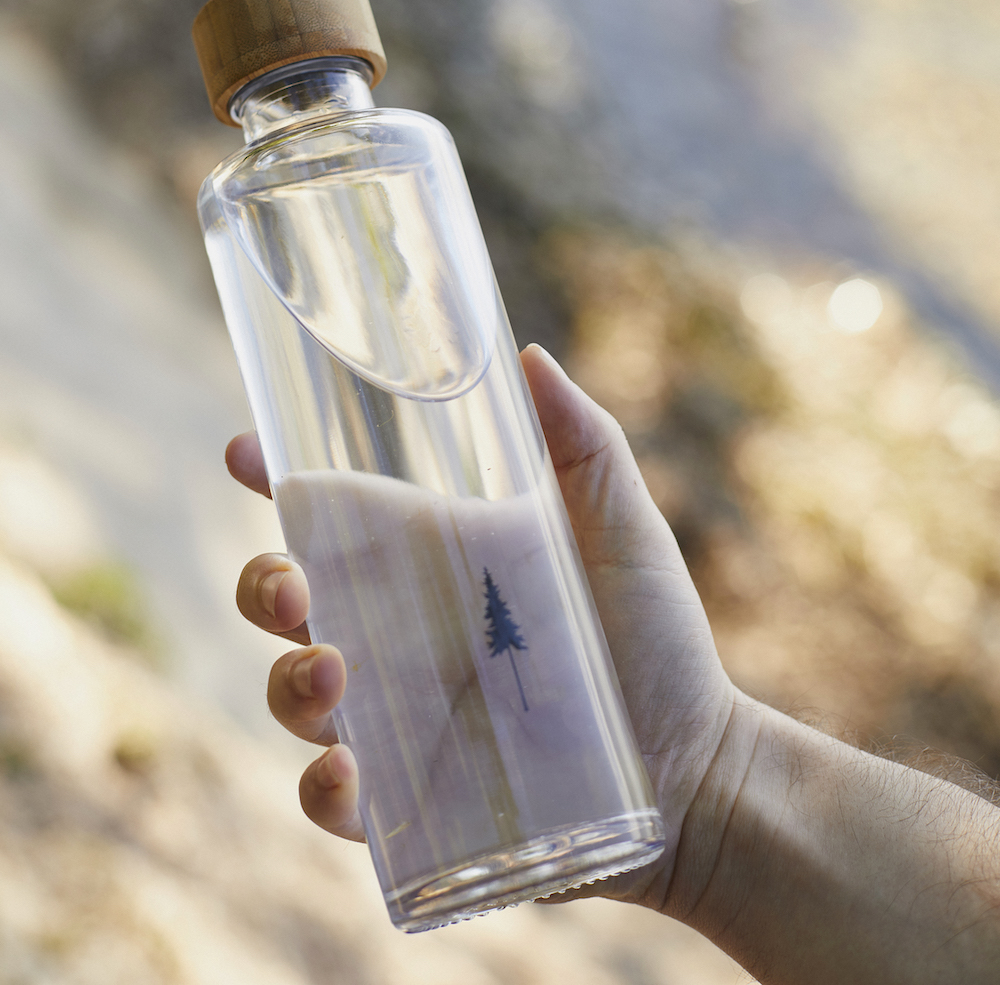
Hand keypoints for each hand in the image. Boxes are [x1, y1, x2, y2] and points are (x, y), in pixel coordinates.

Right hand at [229, 344, 736, 904]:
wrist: (698, 766)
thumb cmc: (655, 636)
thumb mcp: (619, 525)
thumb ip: (582, 440)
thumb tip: (529, 356)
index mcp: (429, 560)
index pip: (327, 514)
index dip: (272, 479)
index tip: (246, 450)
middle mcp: (397, 636)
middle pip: (285, 601)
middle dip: (261, 585)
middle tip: (293, 586)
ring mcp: (397, 721)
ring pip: (294, 695)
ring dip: (288, 682)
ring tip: (334, 670)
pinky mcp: (413, 806)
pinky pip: (335, 800)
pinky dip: (323, 787)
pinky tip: (349, 767)